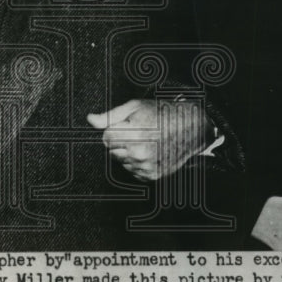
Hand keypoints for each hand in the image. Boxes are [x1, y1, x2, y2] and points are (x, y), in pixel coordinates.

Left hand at [87, 98, 211, 180]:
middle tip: (137, 132)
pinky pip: (132, 170)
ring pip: (121, 161)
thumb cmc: (163, 114)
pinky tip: (149, 151)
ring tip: (145, 141)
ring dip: (127, 152)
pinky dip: (136, 162)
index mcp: (133, 134)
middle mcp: (138, 153)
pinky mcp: (151, 175)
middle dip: (119, 141)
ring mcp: (145, 166)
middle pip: (111, 150)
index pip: (106, 136)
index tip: (126, 125)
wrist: (190, 128)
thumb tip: (91, 120)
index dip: (114, 128)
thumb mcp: (135, 106)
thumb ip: (110, 116)